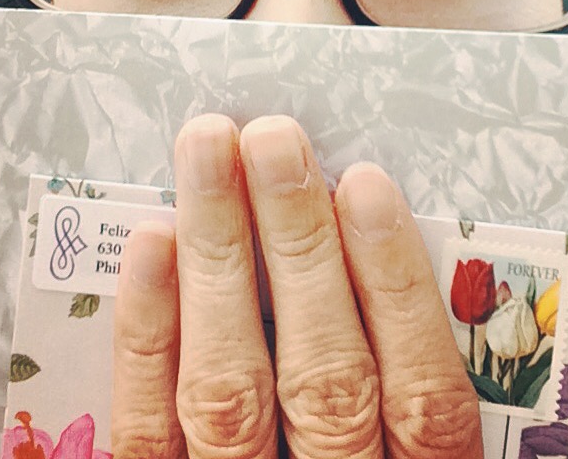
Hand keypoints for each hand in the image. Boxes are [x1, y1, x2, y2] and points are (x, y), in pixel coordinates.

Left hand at [111, 114, 482, 458]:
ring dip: (218, 253)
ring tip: (210, 152)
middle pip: (323, 374)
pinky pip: (144, 432)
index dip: (395, 284)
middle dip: (296, 242)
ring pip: (227, 384)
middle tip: (274, 138)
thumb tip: (385, 259)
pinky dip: (149, 330)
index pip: (422, 398)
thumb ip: (411, 392)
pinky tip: (154, 244)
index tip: (368, 186)